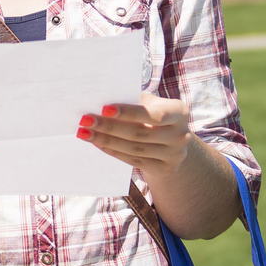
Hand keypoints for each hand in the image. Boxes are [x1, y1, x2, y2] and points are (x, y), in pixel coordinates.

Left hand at [76, 92, 196, 177]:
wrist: (173, 142)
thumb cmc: (155, 115)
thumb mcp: (152, 103)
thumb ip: (135, 100)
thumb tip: (103, 97)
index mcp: (179, 112)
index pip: (153, 114)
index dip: (129, 112)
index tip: (104, 108)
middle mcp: (180, 135)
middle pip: (140, 133)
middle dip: (109, 127)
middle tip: (85, 120)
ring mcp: (174, 155)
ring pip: (134, 149)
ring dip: (106, 141)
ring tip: (84, 133)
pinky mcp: (165, 169)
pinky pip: (133, 161)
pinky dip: (113, 151)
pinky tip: (97, 143)